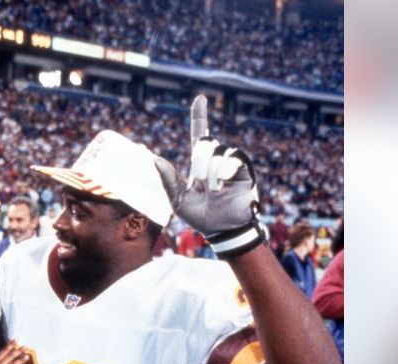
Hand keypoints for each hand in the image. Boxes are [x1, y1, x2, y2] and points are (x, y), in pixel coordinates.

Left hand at [154, 95, 265, 258]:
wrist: (222, 231)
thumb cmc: (201, 217)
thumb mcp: (178, 200)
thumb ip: (168, 179)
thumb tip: (154, 159)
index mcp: (200, 164)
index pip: (200, 134)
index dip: (199, 116)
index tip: (200, 98)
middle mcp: (216, 161)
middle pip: (206, 142)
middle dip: (200, 161)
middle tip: (202, 182)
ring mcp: (230, 165)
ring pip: (219, 151)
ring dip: (213, 171)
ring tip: (215, 190)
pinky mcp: (244, 171)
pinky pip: (234, 157)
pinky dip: (226, 169)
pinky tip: (224, 183)